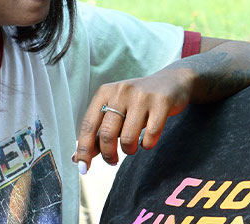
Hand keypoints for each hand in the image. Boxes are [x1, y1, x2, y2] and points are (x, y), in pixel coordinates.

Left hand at [73, 69, 193, 172]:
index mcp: (105, 92)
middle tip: (112, 160)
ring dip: (129, 150)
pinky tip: (147, 141)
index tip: (83, 168)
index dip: (84, 149)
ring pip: (128, 138)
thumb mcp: (116, 110)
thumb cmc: (138, 101)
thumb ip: (97, 132)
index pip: (88, 125)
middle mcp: (121, 91)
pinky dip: (147, 145)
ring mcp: (142, 96)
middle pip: (106, 134)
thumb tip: (78, 158)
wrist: (171, 82)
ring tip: (132, 147)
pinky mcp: (161, 102)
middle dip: (108, 154)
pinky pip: (150, 135)